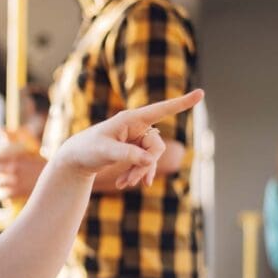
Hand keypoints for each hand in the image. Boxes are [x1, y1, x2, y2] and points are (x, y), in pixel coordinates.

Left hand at [0, 128, 45, 201]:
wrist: (58, 177)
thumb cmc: (42, 161)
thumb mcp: (30, 146)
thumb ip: (13, 138)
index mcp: (16, 156)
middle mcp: (14, 168)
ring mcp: (15, 181)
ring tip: (0, 184)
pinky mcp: (18, 193)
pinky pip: (1, 194)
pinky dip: (0, 194)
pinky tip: (3, 193)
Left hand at [54, 90, 203, 185]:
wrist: (76, 158)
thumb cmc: (87, 149)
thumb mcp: (105, 151)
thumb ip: (127, 154)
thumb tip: (149, 159)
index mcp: (131, 119)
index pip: (162, 109)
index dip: (182, 103)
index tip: (201, 93)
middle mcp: (137, 126)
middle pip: (157, 146)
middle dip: (146, 164)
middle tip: (131, 181)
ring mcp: (137, 139)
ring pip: (152, 158)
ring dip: (139, 172)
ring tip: (123, 184)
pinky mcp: (135, 150)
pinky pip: (145, 163)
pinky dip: (136, 174)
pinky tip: (123, 184)